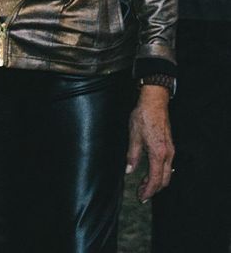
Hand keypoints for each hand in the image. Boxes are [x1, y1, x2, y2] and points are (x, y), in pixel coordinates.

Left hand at [126, 84, 173, 202]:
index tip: (141, 197)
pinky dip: (159, 173)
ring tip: (143, 185)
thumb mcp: (133, 137)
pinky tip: (151, 172)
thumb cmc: (143, 117)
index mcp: (158, 154)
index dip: (148, 191)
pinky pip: (167, 165)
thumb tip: (129, 171)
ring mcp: (170, 150)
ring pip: (166, 173)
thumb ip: (132, 156)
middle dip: (153, 189)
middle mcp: (168, 154)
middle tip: (141, 194)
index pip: (155, 179)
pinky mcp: (169, 146)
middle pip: (163, 180)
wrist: (154, 103)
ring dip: (156, 181)